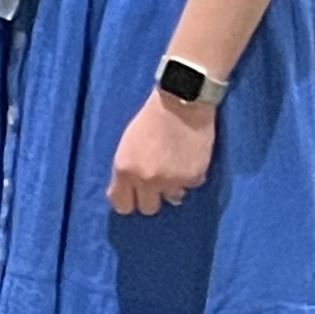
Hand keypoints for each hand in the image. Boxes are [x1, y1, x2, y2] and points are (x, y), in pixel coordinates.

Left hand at [109, 90, 216, 211]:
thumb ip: (128, 169)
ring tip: (173, 167)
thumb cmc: (150, 119)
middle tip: (155, 186)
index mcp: (124, 169)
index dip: (127, 201)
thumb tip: (132, 189)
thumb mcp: (127, 145)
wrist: (180, 105)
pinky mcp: (193, 178)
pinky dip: (189, 177)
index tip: (132, 197)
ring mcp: (171, 181)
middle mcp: (146, 179)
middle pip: (147, 208)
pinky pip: (190, 187)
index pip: (121, 204)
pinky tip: (188, 160)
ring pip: (171, 199)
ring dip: (172, 187)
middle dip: (150, 198)